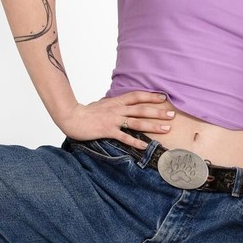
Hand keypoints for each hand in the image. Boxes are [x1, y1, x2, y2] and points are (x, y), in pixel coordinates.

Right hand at [56, 91, 174, 146]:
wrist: (71, 116)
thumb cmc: (86, 112)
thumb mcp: (102, 104)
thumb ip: (114, 104)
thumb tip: (122, 104)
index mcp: (116, 102)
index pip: (137, 96)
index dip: (151, 96)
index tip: (164, 97)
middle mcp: (117, 109)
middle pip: (142, 110)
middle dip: (158, 112)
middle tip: (172, 115)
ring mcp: (113, 120)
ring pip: (137, 123)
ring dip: (153, 126)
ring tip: (166, 129)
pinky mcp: (108, 131)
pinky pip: (124, 137)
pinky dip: (136, 142)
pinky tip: (146, 146)